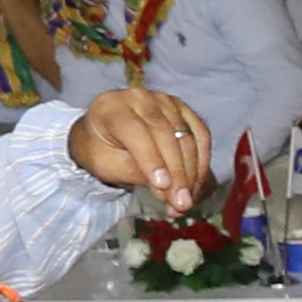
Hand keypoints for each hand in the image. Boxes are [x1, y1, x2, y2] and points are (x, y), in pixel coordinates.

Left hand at [63, 89, 209, 202]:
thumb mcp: (105, 164)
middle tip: (181, 203)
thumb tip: (167, 188)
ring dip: (191, 172)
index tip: (163, 186)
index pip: (136, 131)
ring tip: (187, 200)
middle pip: (166, 134)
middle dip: (176, 173)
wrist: (104, 132)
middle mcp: (139, 97)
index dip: (151, 159)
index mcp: (111, 106)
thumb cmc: (100, 150)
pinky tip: (196, 184)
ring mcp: (164, 101)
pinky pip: (201, 135)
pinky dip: (201, 161)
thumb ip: (132, 171)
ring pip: (187, 136)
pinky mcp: (183, 109)